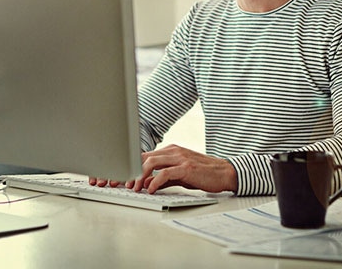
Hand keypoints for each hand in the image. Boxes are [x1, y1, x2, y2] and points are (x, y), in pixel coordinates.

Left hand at [86, 145, 236, 193]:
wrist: (224, 173)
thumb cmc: (202, 174)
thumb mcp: (178, 175)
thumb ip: (162, 177)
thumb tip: (146, 184)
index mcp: (168, 151)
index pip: (142, 156)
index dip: (127, 166)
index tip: (116, 178)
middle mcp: (171, 151)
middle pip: (141, 157)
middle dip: (127, 171)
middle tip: (118, 183)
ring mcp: (179, 157)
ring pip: (150, 163)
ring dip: (138, 176)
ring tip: (133, 188)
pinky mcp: (186, 167)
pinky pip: (165, 173)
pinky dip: (154, 182)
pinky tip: (150, 190)